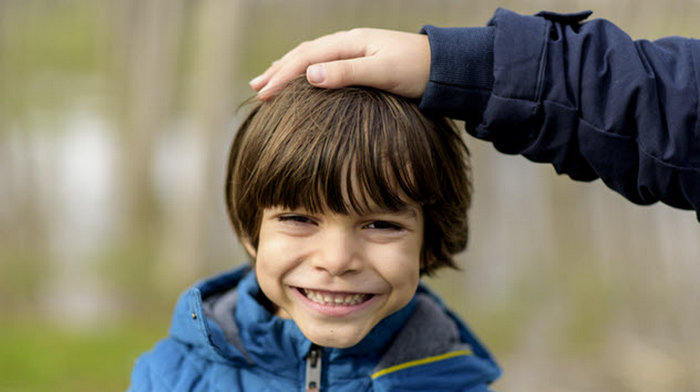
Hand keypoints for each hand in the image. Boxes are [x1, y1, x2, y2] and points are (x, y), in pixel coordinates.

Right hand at [250, 28, 429, 99]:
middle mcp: (348, 43)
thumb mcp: (383, 73)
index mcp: (350, 43)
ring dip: (287, 69)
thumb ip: (348, 74)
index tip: (263, 95)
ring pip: (311, 58)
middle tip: (255, 89)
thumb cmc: (417, 71)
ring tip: (266, 82)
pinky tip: (302, 79)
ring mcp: (354, 51)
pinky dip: (305, 72)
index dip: (283, 76)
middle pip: (303, 55)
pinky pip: (324, 64)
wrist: (445, 68)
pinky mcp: (361, 62)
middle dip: (278, 71)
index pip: (306, 58)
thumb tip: (310, 77)